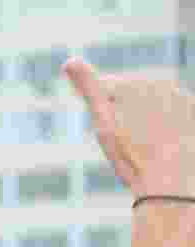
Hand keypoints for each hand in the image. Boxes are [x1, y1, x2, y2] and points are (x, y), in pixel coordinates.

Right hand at [64, 57, 194, 196]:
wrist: (171, 181)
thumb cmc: (132, 155)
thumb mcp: (103, 122)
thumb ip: (89, 88)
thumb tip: (69, 61)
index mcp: (133, 84)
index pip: (105, 90)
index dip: (101, 113)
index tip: (110, 135)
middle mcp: (161, 84)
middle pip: (130, 98)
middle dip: (124, 115)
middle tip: (127, 144)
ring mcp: (181, 98)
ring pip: (151, 108)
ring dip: (145, 122)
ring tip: (145, 147)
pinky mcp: (193, 113)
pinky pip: (172, 117)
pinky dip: (166, 128)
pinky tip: (163, 146)